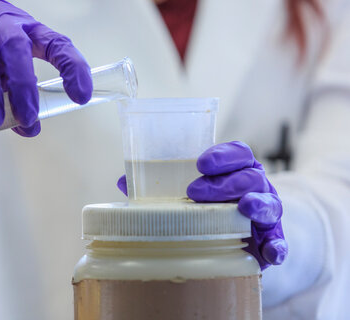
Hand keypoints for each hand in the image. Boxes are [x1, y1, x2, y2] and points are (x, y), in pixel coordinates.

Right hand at [0, 0, 91, 136]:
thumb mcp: (3, 73)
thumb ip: (16, 99)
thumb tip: (30, 129)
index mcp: (27, 29)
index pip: (56, 43)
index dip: (72, 68)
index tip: (80, 96)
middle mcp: (2, 19)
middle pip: (16, 45)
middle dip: (23, 84)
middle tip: (27, 117)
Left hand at [115, 141, 287, 269]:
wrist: (243, 236)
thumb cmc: (210, 208)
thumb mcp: (189, 194)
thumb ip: (160, 188)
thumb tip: (123, 182)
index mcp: (238, 170)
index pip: (239, 152)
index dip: (223, 155)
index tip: (201, 163)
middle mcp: (257, 187)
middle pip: (250, 175)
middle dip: (224, 182)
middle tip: (194, 192)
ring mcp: (268, 213)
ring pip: (270, 203)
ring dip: (257, 204)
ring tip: (244, 207)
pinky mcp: (272, 241)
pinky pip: (280, 242)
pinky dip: (277, 246)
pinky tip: (269, 252)